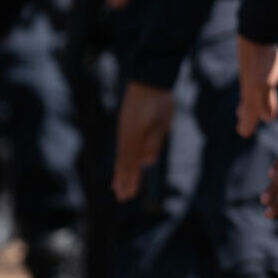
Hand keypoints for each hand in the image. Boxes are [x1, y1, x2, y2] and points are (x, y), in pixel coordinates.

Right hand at [112, 80, 176, 200]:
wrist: (149, 80)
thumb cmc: (158, 101)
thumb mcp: (160, 122)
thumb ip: (154, 142)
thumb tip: (147, 162)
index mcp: (135, 138)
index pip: (131, 165)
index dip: (130, 180)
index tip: (128, 195)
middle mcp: (126, 137)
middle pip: (124, 164)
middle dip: (124, 181)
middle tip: (122, 197)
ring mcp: (125, 131)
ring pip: (122, 157)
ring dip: (121, 173)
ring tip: (117, 187)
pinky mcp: (126, 126)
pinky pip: (122, 148)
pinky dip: (121, 160)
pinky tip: (122, 165)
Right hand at [235, 37, 277, 138]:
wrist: (256, 40)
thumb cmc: (262, 63)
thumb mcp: (266, 84)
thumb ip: (266, 102)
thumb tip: (267, 118)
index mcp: (251, 97)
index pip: (248, 116)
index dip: (247, 125)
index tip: (244, 133)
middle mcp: (250, 90)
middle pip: (246, 109)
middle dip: (245, 119)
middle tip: (241, 129)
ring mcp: (253, 80)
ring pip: (248, 97)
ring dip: (247, 107)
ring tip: (242, 112)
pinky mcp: (259, 70)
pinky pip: (255, 85)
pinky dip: (254, 92)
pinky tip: (258, 86)